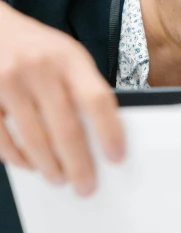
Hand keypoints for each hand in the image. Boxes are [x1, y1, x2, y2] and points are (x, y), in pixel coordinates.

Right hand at [0, 1, 124, 195]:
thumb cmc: (36, 46)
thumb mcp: (67, 55)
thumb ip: (82, 87)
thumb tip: (102, 134)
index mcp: (69, 58)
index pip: (96, 99)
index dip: (109, 132)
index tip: (117, 157)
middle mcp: (39, 69)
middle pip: (66, 129)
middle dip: (79, 165)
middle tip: (86, 185)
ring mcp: (9, 82)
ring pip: (35, 140)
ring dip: (49, 167)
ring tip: (59, 178)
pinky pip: (3, 140)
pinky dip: (18, 158)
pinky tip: (29, 164)